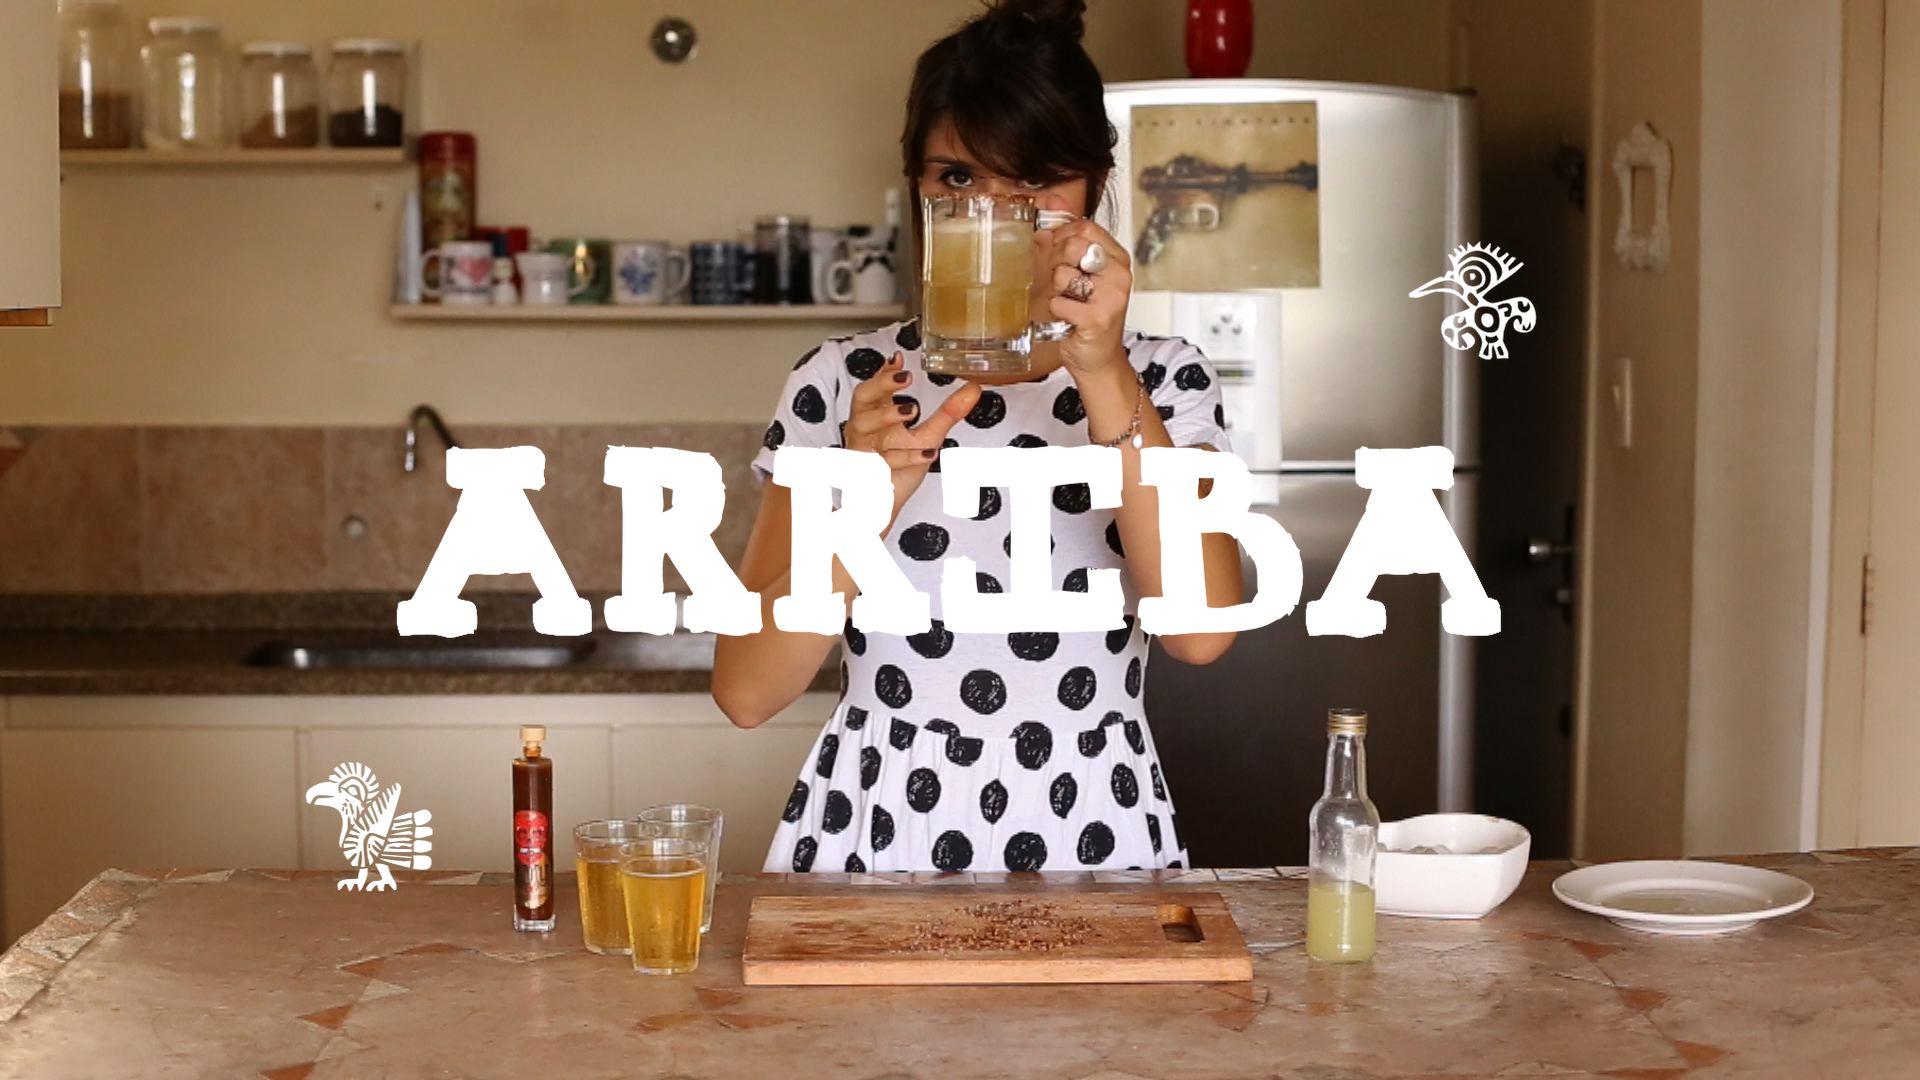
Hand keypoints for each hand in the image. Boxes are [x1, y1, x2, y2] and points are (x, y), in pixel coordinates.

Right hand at [843, 352, 981, 528]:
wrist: (880, 507)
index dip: (884, 372)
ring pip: (870, 429)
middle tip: (906, 379)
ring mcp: (863, 451)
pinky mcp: (868, 474)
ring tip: (912, 410)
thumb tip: (974, 388)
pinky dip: (907, 457)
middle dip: (882, 386)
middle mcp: (864, 430)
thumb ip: (947, 412)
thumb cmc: (898, 468)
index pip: (874, 387)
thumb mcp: (928, 436)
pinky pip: (884, 461)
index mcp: (874, 416)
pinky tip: (927, 453)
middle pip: (862, 399)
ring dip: (890, 418)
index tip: (899, 359)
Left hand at [1034, 194, 1132, 376]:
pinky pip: (1058, 302)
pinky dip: (1055, 312)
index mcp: (1117, 257)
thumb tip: (1050, 201)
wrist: (1098, 359)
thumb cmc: (1087, 316)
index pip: (1084, 225)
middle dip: (1055, 264)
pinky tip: (1068, 319)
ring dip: (1055, 291)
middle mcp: (1120, 273)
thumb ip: (1065, 235)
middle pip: (1073, 245)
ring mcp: (1112, 296)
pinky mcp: (1098, 317)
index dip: (1061, 237)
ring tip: (1068, 304)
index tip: (1058, 255)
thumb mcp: (1078, 271)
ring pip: (1062, 274)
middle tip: (1061, 284)